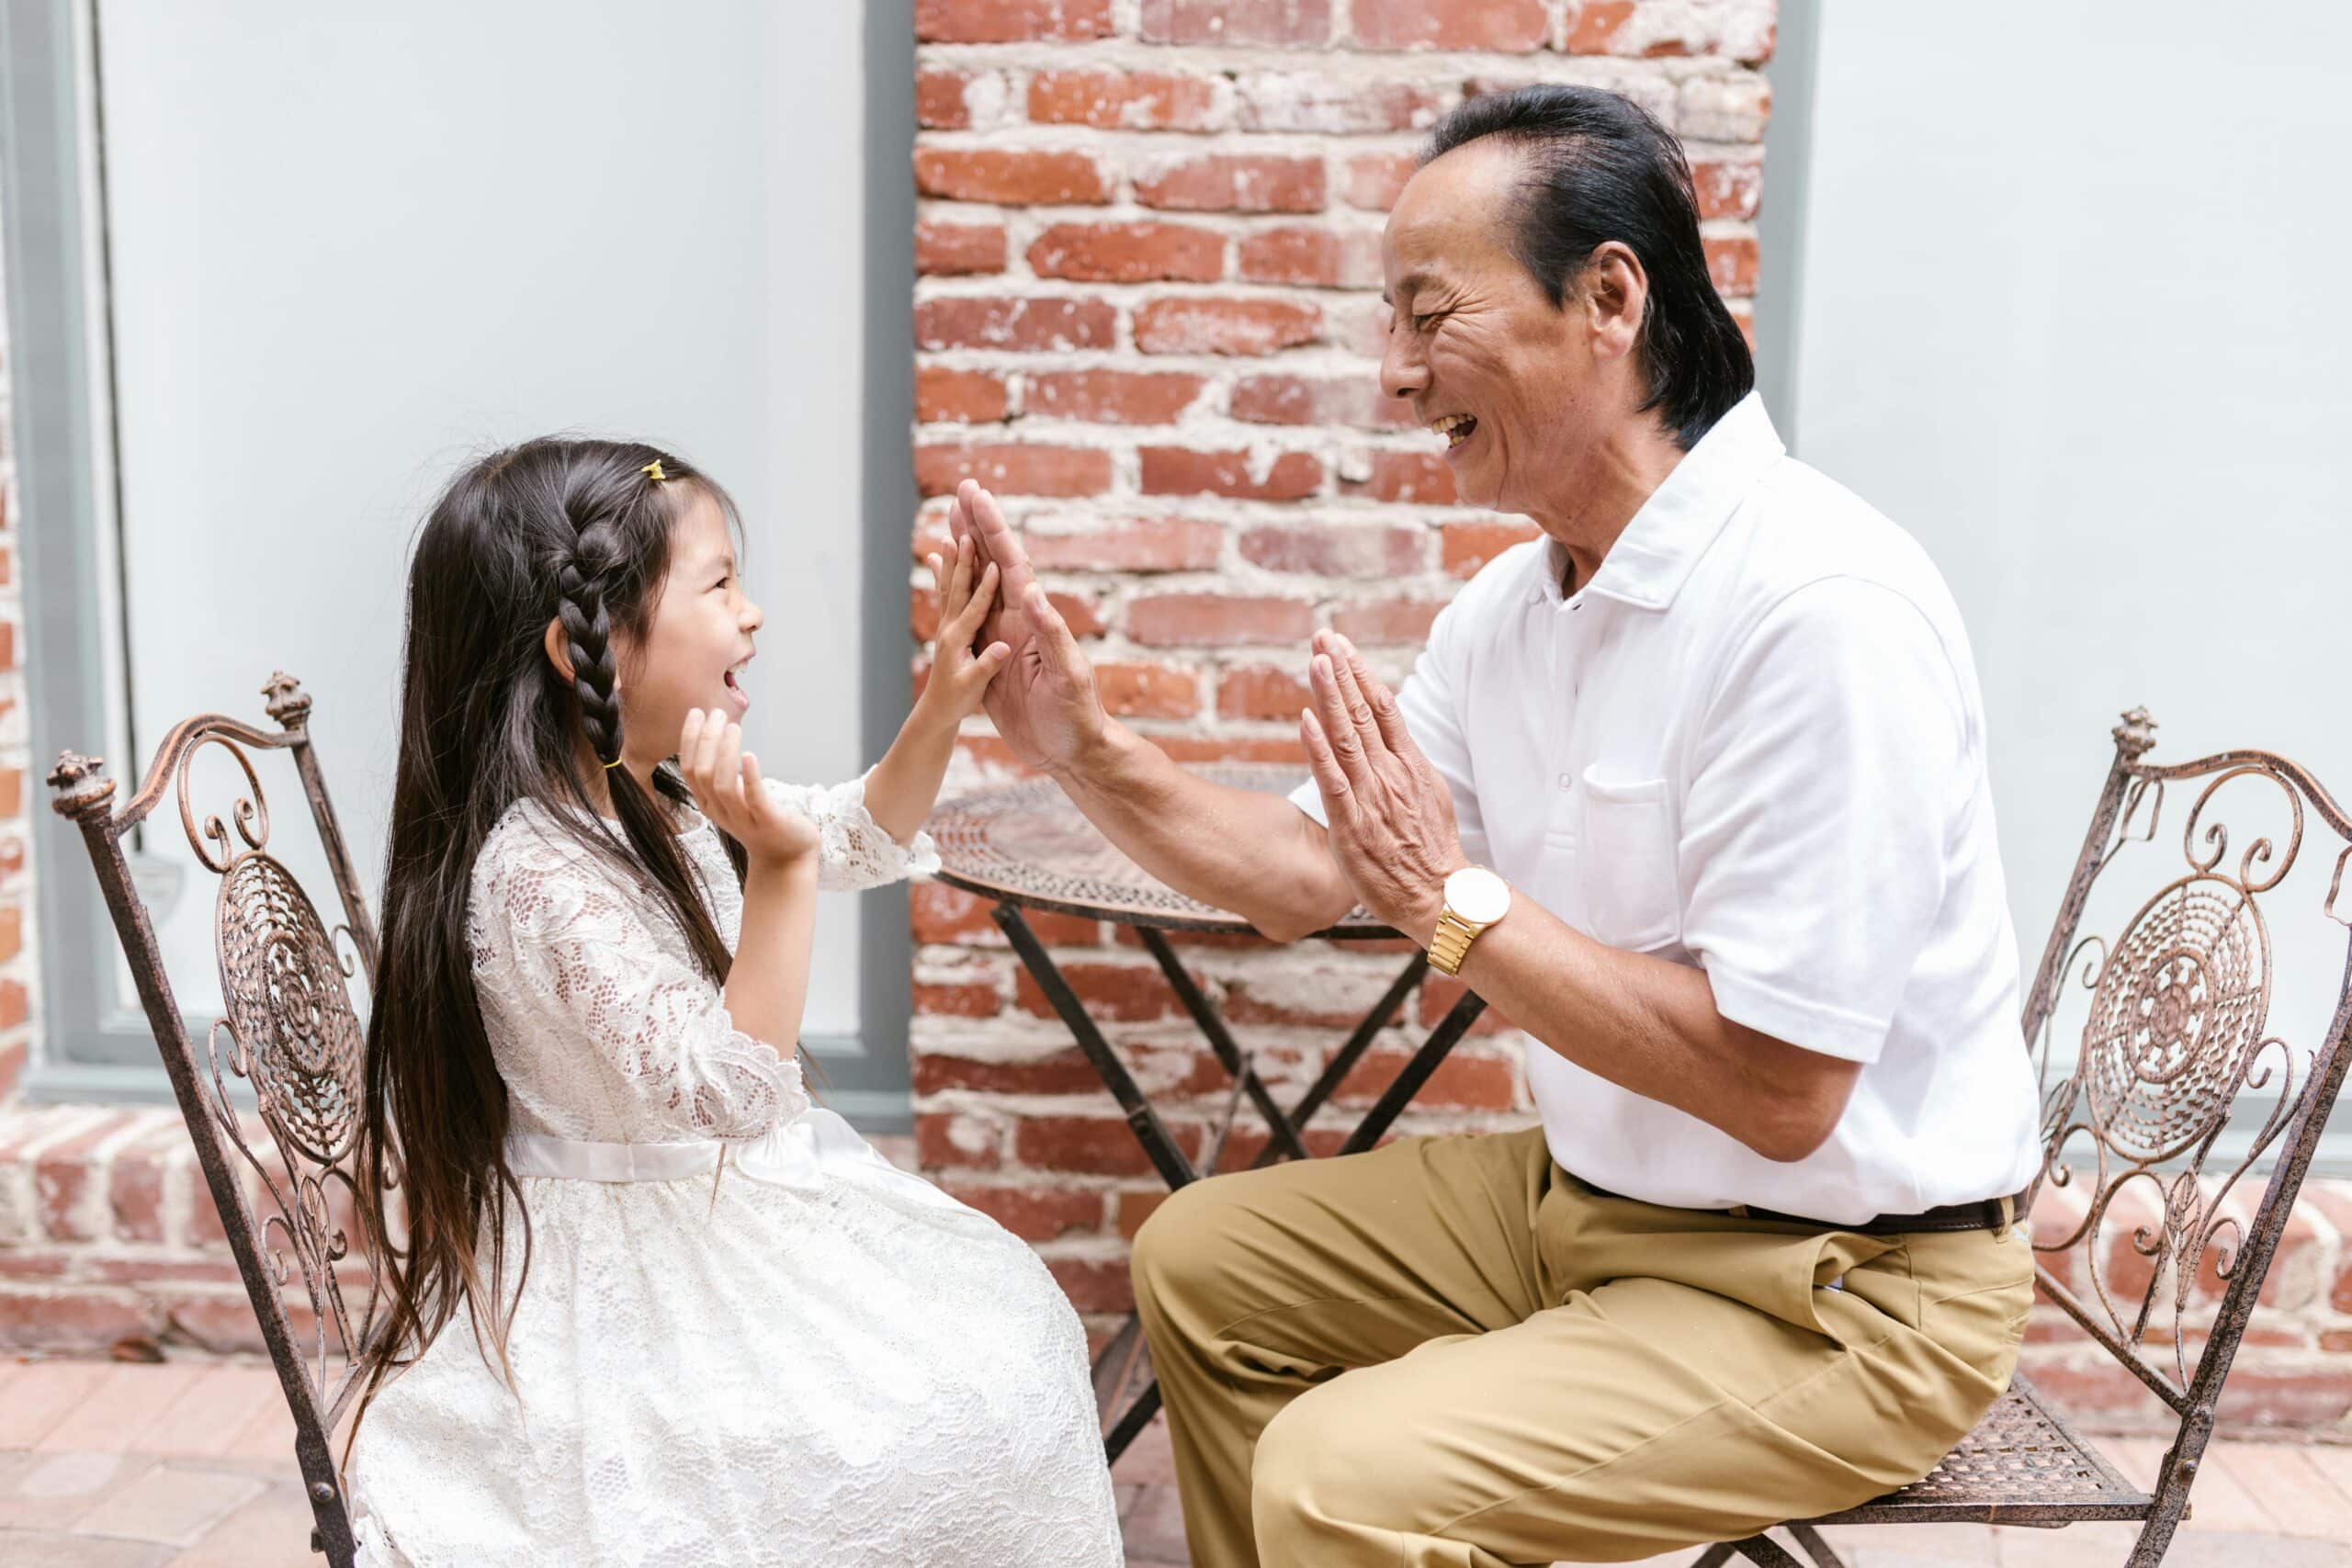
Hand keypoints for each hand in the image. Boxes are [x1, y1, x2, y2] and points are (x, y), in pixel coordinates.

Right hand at [678, 707, 819, 866]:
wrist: (786, 856)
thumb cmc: (760, 818)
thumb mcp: (735, 795)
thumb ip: (723, 771)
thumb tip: (719, 732)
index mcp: (708, 802)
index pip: (689, 768)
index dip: (689, 739)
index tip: (697, 712)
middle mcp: (720, 811)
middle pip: (702, 772)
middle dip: (706, 739)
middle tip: (718, 713)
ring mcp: (743, 818)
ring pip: (722, 784)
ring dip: (725, 752)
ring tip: (733, 727)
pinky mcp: (767, 822)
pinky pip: (754, 798)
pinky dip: (750, 776)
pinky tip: (750, 755)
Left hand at [914, 531, 1013, 728]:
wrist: (936, 709)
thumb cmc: (957, 700)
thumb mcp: (974, 687)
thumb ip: (987, 666)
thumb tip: (1003, 647)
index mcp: (958, 640)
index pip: (974, 608)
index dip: (986, 587)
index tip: (994, 564)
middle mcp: (949, 627)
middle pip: (957, 588)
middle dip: (963, 561)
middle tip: (965, 534)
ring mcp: (947, 625)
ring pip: (949, 587)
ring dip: (951, 560)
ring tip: (949, 536)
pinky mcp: (949, 627)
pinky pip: (947, 594)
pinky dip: (943, 573)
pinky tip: (936, 557)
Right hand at [946, 479, 1111, 773]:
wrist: (1073, 751)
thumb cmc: (1078, 716)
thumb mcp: (1065, 674)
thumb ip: (1050, 633)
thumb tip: (1029, 591)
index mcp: (1034, 618)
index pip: (1010, 562)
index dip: (992, 527)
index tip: (974, 495)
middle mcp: (1019, 620)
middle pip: (994, 562)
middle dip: (978, 525)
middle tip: (961, 489)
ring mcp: (1005, 637)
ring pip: (980, 584)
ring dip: (967, 551)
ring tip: (951, 521)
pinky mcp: (994, 659)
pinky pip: (970, 618)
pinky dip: (957, 594)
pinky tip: (947, 583)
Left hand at [1297, 632, 1468, 944]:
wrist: (1437, 895)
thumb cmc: (1430, 849)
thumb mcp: (1428, 793)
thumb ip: (1406, 762)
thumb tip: (1390, 733)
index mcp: (1410, 764)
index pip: (1384, 707)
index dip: (1360, 674)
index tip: (1342, 646)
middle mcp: (1391, 773)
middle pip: (1364, 712)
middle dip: (1341, 671)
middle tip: (1324, 636)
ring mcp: (1371, 797)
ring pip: (1347, 737)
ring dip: (1330, 696)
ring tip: (1316, 660)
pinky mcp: (1352, 823)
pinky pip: (1333, 780)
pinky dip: (1319, 748)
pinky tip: (1306, 720)